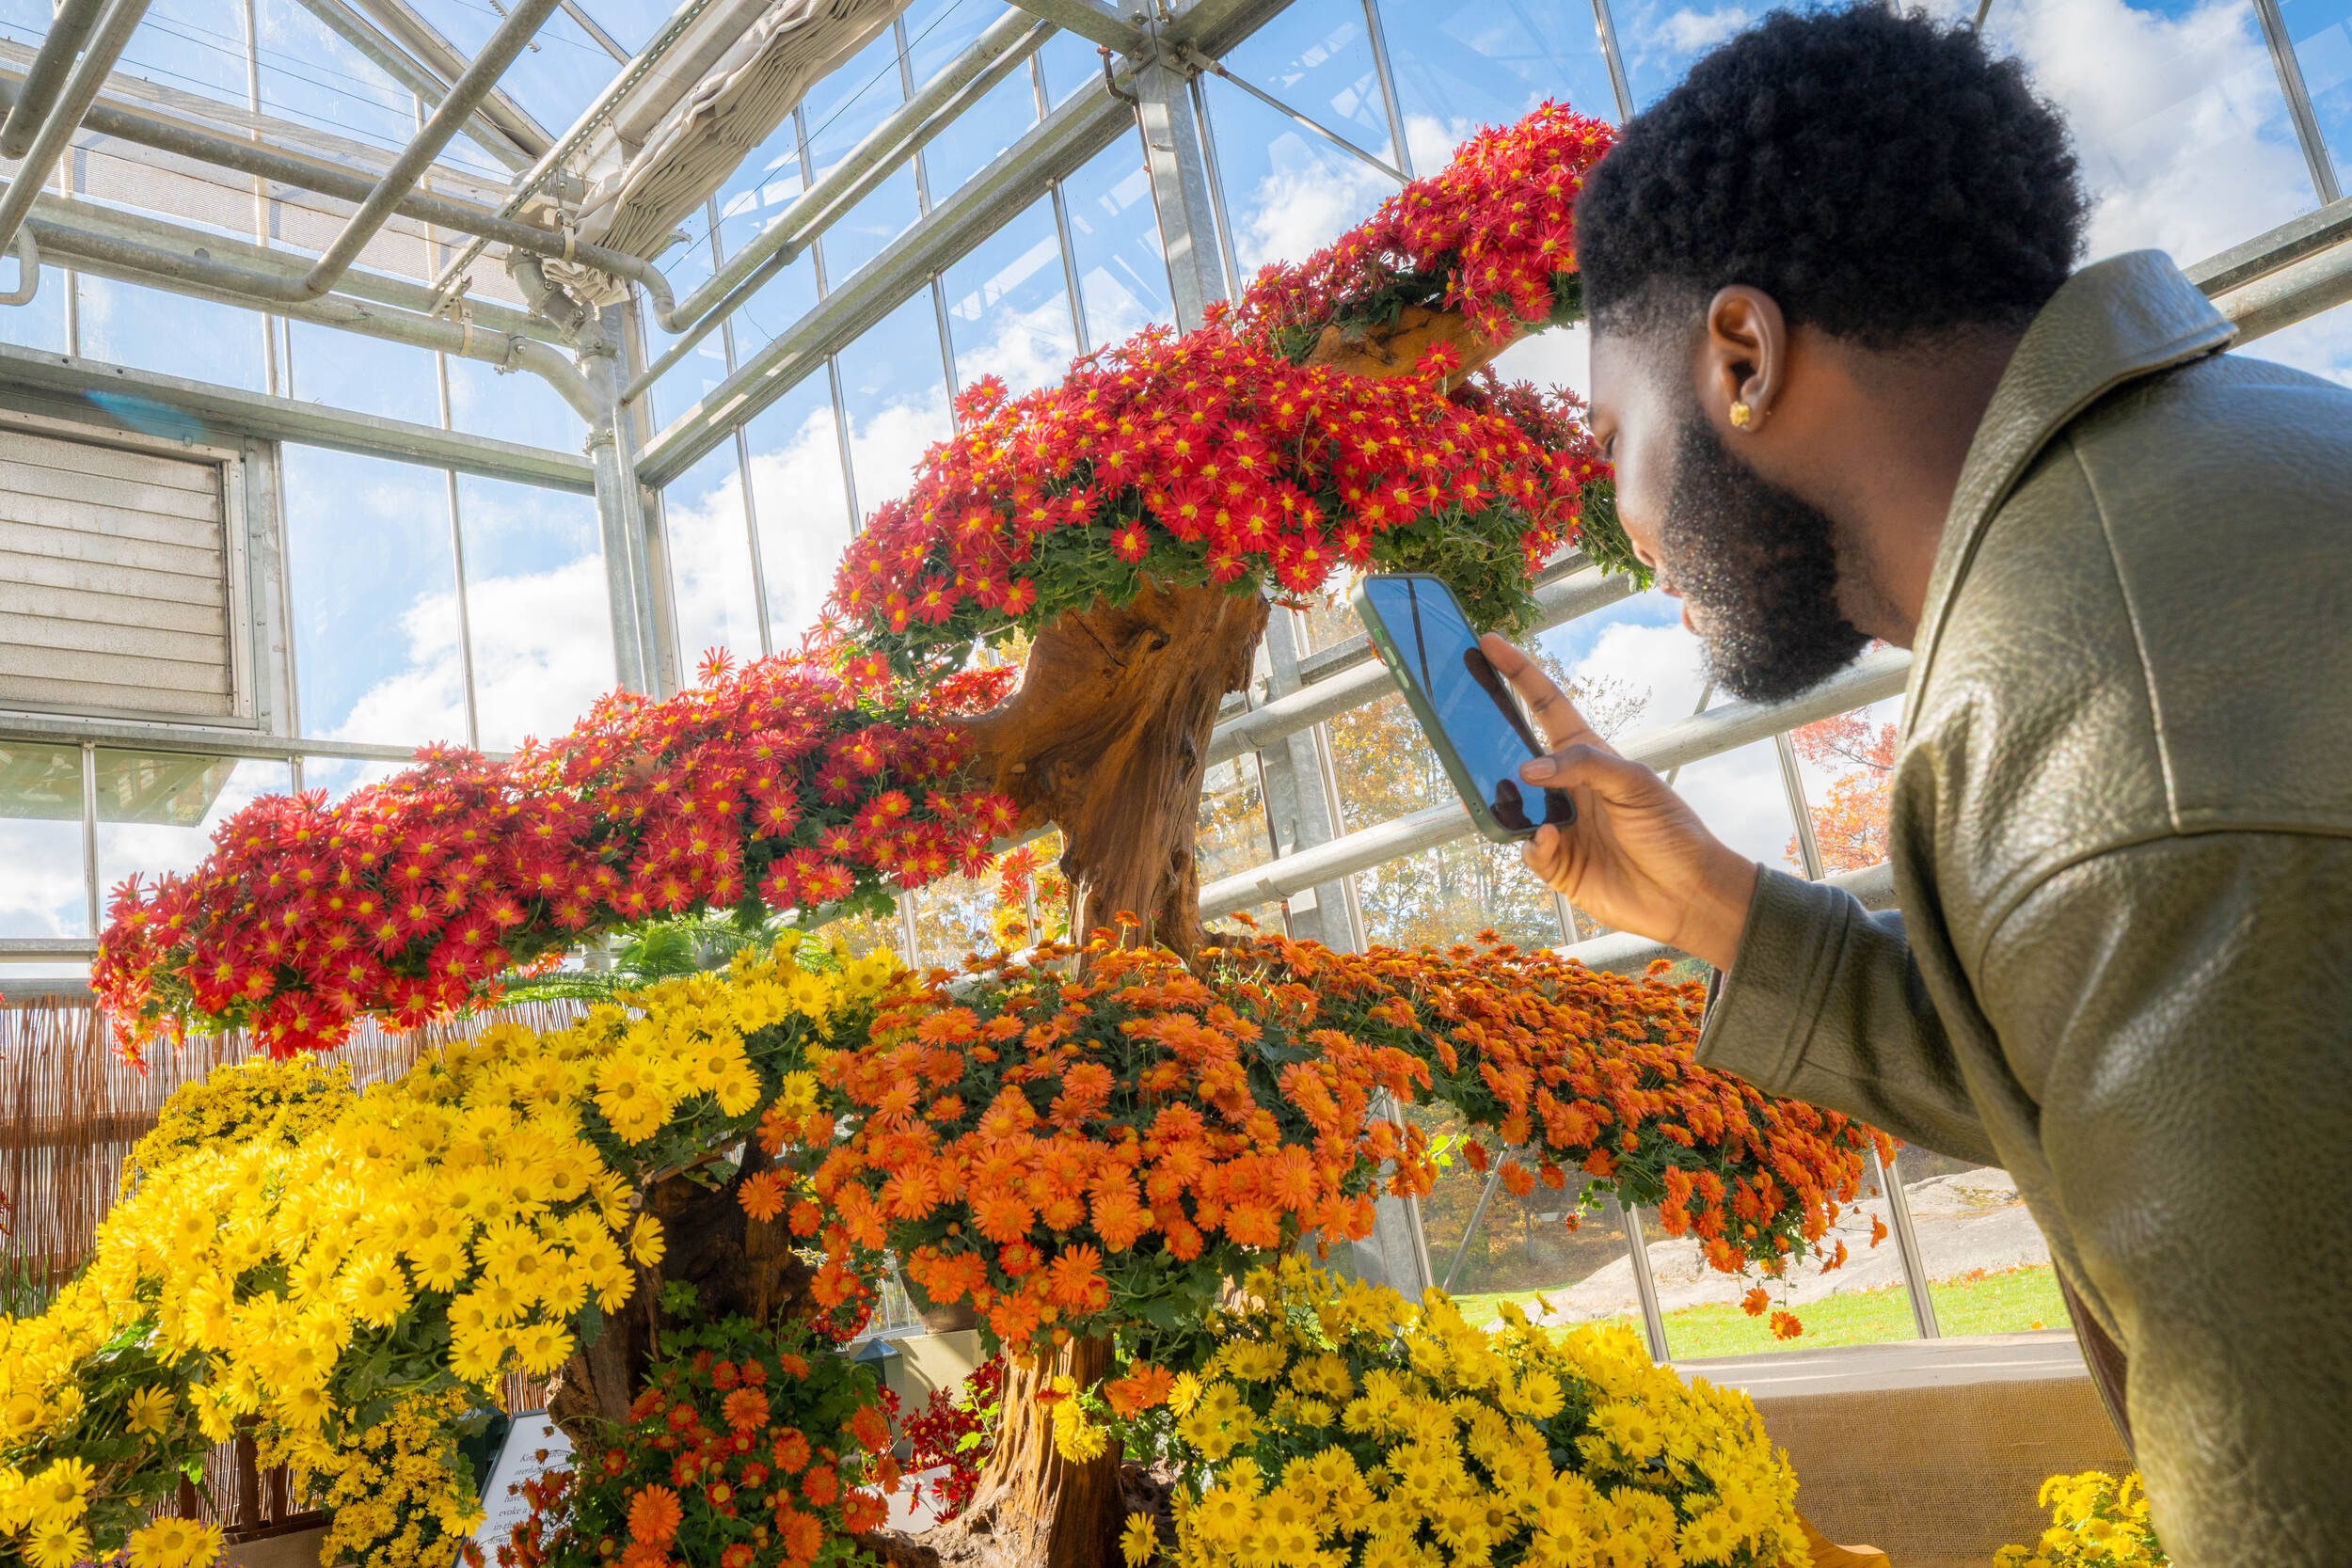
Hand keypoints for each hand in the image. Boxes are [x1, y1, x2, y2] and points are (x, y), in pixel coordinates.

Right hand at [1479, 634, 1759, 970]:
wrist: (1687, 895)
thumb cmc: (1670, 830)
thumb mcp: (1634, 784)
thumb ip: (1583, 766)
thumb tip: (1527, 769)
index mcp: (1587, 757)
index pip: (1544, 705)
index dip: (1517, 674)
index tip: (1489, 644)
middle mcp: (1566, 788)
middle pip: (1513, 754)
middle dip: (1485, 738)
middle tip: (1459, 719)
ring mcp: (1557, 826)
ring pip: (1509, 805)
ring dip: (1502, 799)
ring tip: (1502, 793)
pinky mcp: (1555, 864)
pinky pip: (1525, 849)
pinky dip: (1532, 845)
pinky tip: (1549, 842)